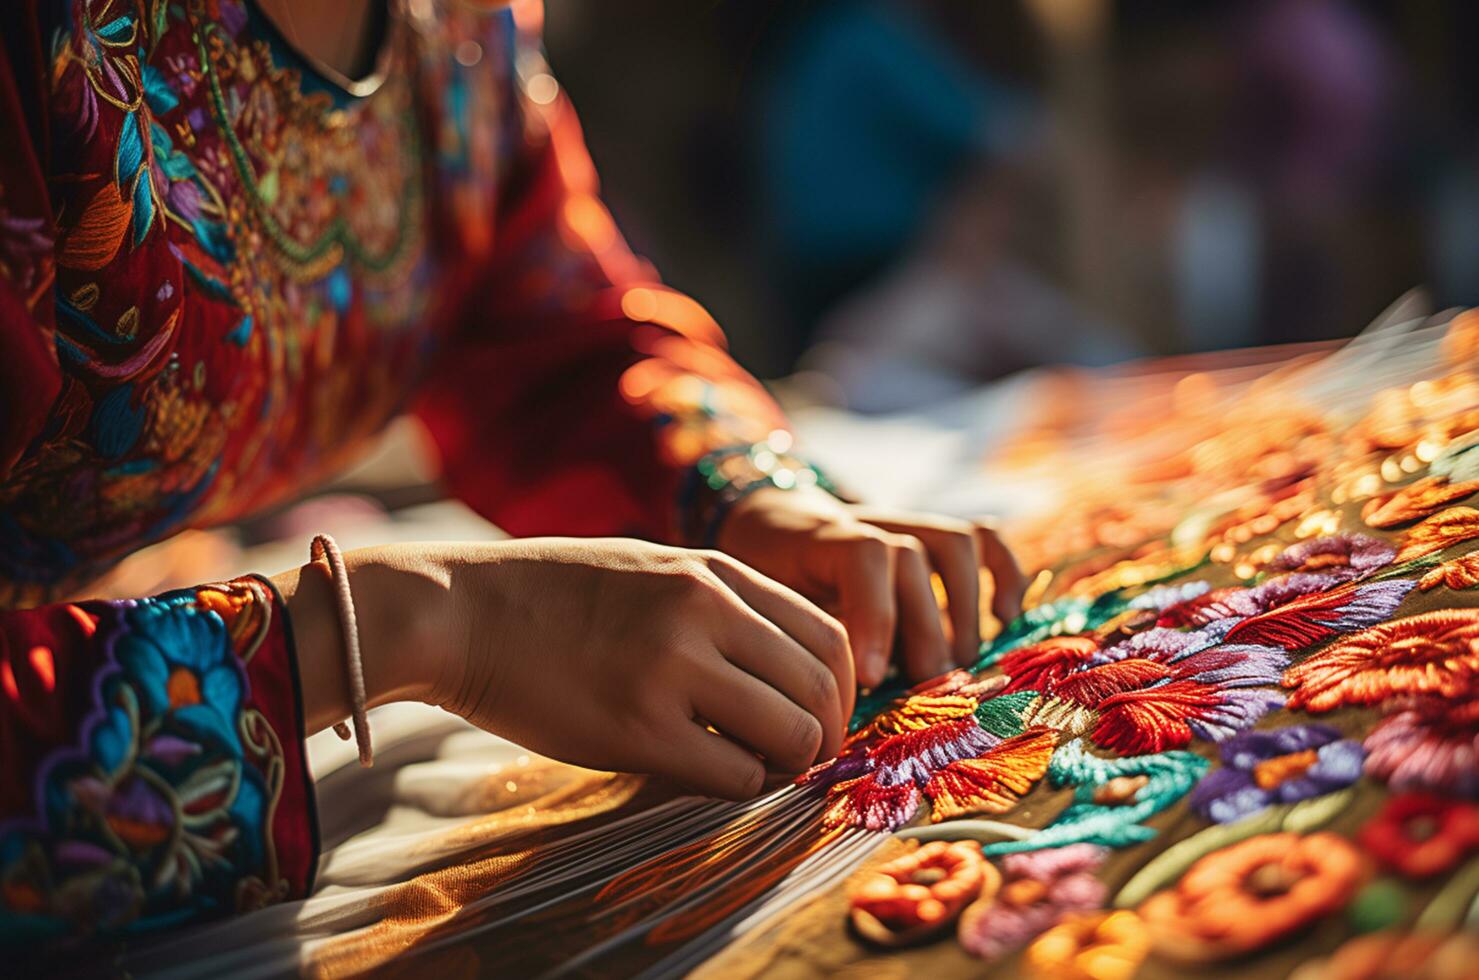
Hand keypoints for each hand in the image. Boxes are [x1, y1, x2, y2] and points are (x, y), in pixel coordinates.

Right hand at [277, 539, 852, 798]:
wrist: (459, 612)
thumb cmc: (549, 596)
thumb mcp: (650, 568)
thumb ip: (719, 605)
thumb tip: (781, 670)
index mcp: (713, 572)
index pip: (828, 635)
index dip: (840, 689)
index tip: (818, 714)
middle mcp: (705, 611)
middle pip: (822, 688)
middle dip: (825, 734)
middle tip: (800, 755)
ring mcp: (672, 667)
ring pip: (791, 734)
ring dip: (788, 764)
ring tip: (756, 767)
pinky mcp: (637, 727)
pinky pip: (732, 776)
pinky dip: (740, 786)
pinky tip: (712, 775)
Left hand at [716, 487, 1024, 687]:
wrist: (764, 523)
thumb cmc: (761, 580)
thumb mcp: (761, 604)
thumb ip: (789, 636)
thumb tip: (818, 703)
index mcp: (816, 538)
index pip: (864, 555)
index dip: (875, 616)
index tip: (869, 678)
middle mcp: (866, 521)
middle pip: (913, 559)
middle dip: (922, 632)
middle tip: (918, 688)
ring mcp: (903, 522)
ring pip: (953, 543)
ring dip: (961, 610)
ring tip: (950, 664)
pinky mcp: (932, 534)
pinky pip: (982, 538)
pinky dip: (1003, 573)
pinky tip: (1003, 617)